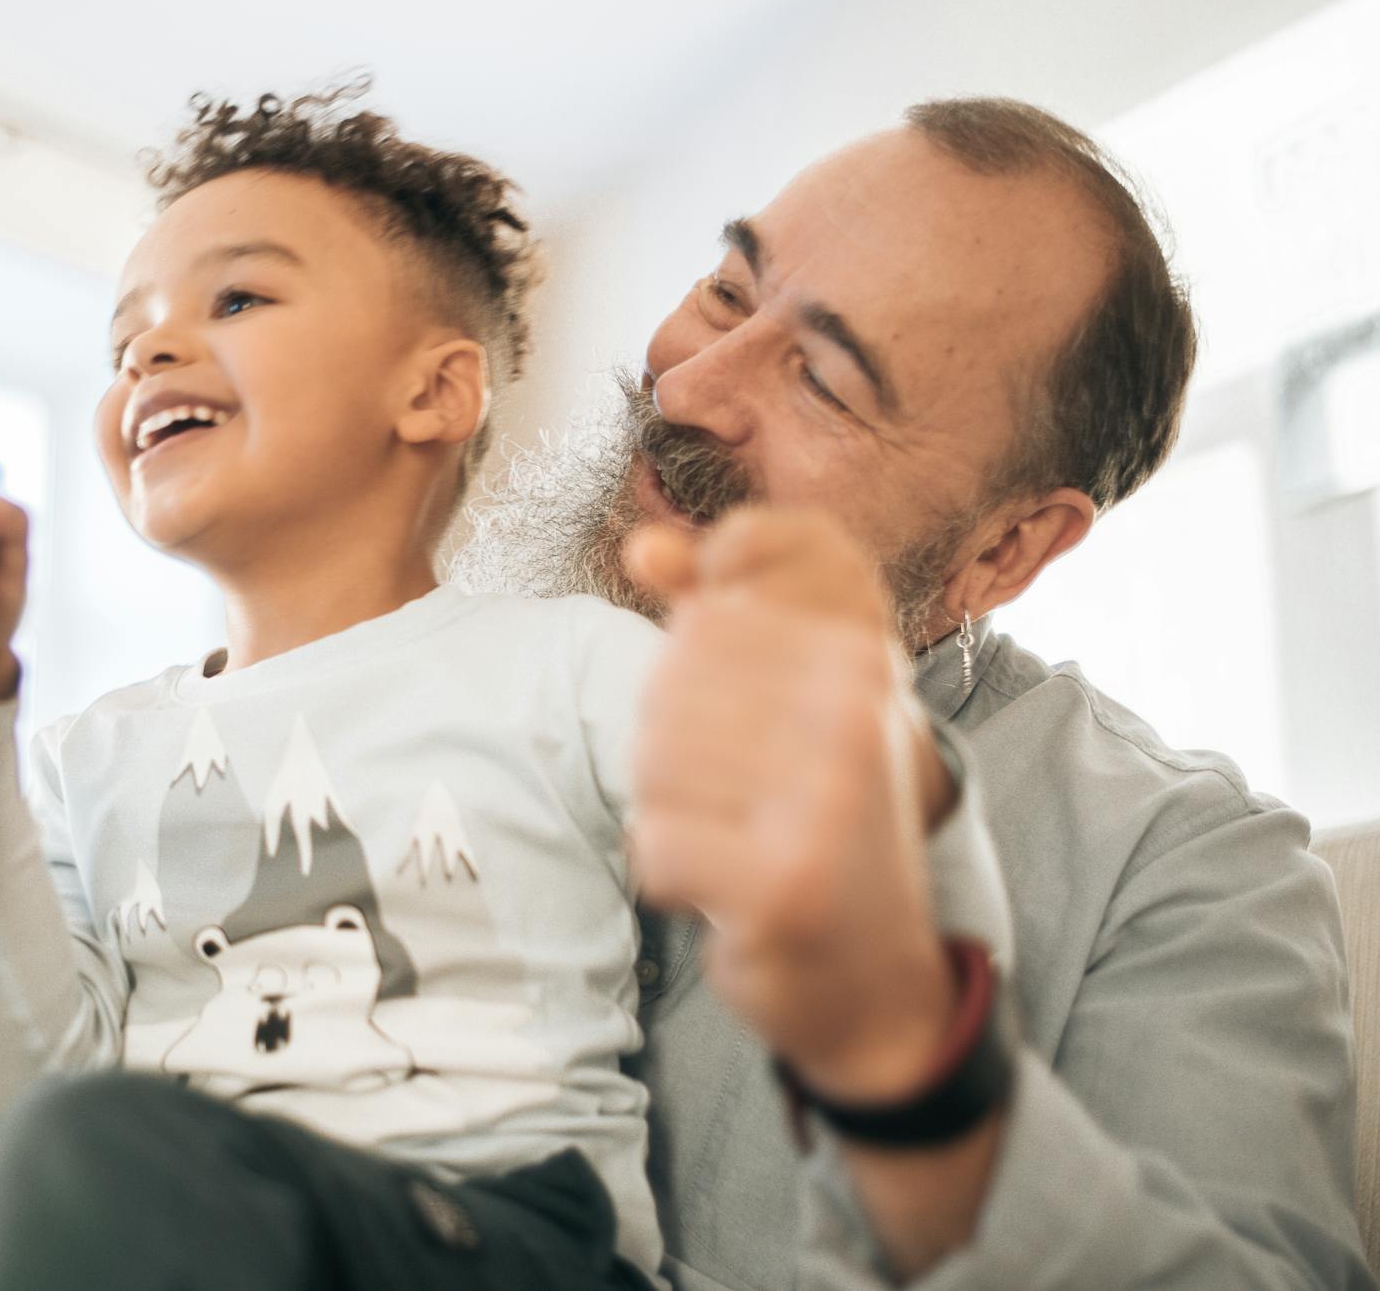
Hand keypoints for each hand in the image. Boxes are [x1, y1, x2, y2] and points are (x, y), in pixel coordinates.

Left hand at [625, 509, 955, 1101]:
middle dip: (676, 748)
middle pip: (667, 681)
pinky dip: (671, 873)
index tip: (754, 717)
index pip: (712, 598)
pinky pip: (654, 843)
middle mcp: (856, 710)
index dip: (698, 656)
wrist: (879, 979)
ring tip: (737, 836)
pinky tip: (728, 888)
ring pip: (650, 761)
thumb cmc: (824, 819)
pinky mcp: (783, 881)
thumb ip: (715, 609)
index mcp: (866, 651)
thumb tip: (643, 543)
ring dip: (673, 810)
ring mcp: (825, 797)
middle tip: (742, 797)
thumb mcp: (795, 699)